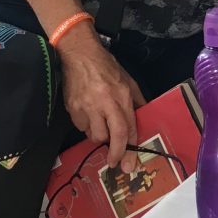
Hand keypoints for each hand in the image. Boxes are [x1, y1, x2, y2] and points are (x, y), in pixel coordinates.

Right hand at [58, 33, 145, 169]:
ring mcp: (87, 107)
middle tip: (116, 162)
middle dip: (115, 152)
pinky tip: (90, 117)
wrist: (80, 55)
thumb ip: (136, 100)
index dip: (129, 148)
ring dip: (100, 136)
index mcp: (121, 96)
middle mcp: (105, 103)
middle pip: (111, 136)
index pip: (127, 128)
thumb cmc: (107, 67)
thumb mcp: (128, 80)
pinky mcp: (72, 109)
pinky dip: (87, 127)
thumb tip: (144, 116)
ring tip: (102, 127)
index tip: (129, 163)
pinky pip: (81, 127)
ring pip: (94, 136)